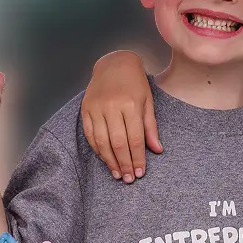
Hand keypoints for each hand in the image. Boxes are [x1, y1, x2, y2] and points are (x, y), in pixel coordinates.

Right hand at [80, 51, 161, 182]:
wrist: (114, 63)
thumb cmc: (135, 83)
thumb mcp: (148, 101)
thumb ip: (151, 127)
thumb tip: (157, 150)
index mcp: (130, 104)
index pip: (135, 138)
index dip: (138, 158)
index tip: (140, 172)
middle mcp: (112, 107)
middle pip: (118, 143)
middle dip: (124, 163)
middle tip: (129, 179)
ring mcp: (96, 108)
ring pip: (102, 142)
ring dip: (109, 161)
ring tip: (117, 174)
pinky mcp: (85, 109)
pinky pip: (89, 135)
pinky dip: (97, 149)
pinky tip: (105, 159)